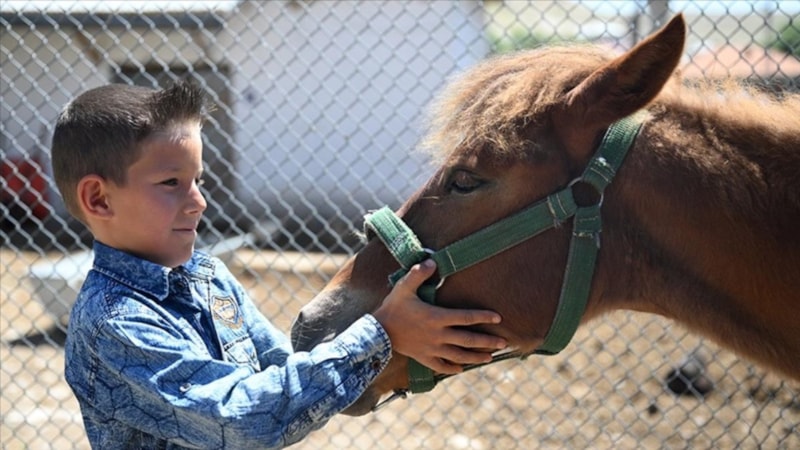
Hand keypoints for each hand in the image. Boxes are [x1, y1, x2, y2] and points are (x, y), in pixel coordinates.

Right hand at [372, 259, 507, 373]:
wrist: (377, 332)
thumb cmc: (393, 307)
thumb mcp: (404, 287)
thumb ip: (418, 274)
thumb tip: (432, 260)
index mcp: (437, 317)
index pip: (466, 317)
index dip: (483, 317)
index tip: (498, 317)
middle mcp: (438, 336)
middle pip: (468, 340)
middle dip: (488, 342)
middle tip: (504, 343)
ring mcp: (432, 349)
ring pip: (459, 356)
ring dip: (476, 357)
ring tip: (490, 357)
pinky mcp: (424, 358)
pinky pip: (442, 366)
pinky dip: (453, 368)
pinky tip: (462, 368)